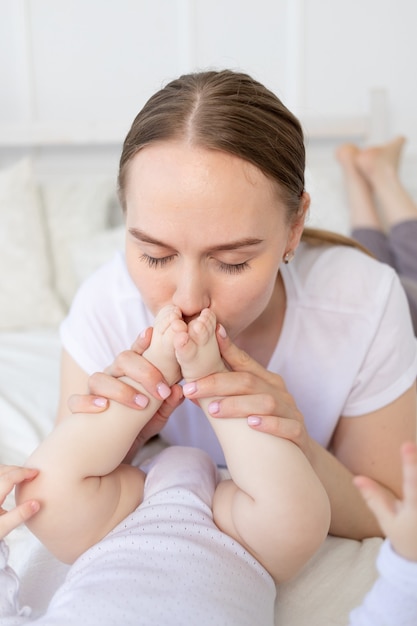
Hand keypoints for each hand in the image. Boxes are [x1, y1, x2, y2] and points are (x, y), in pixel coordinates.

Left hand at [0, 466, 39, 538]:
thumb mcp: (3, 528)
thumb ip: (19, 515)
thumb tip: (36, 503)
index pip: (9, 478)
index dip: (24, 473)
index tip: (35, 473)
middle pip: (3, 471)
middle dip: (18, 469)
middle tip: (31, 474)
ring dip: (10, 470)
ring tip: (21, 477)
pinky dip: (4, 474)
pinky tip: (9, 481)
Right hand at [67, 327, 183, 450]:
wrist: (111, 458)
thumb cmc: (136, 430)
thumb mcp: (155, 418)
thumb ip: (167, 405)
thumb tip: (179, 390)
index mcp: (130, 374)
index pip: (136, 352)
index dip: (142, 340)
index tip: (153, 334)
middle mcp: (112, 377)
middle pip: (122, 360)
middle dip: (144, 371)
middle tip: (161, 391)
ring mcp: (94, 392)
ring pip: (99, 378)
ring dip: (121, 390)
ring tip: (141, 405)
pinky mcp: (80, 411)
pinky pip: (76, 401)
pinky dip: (87, 402)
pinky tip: (102, 407)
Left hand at [183, 326, 311, 456]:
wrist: (300, 457)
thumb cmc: (268, 425)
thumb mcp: (250, 404)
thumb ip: (226, 394)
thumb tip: (190, 385)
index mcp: (267, 381)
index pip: (244, 362)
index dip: (226, 350)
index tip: (203, 342)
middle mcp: (280, 392)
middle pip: (249, 381)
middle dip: (217, 383)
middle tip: (191, 389)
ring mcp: (291, 412)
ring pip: (266, 402)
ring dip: (237, 405)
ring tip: (213, 410)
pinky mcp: (298, 433)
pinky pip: (288, 426)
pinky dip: (270, 424)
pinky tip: (251, 424)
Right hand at [354, 442, 416, 560]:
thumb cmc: (405, 538)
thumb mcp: (387, 521)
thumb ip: (374, 498)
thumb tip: (356, 478)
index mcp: (414, 512)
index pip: (412, 484)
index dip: (410, 463)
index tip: (408, 444)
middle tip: (412, 443)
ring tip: (412, 450)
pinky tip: (414, 461)